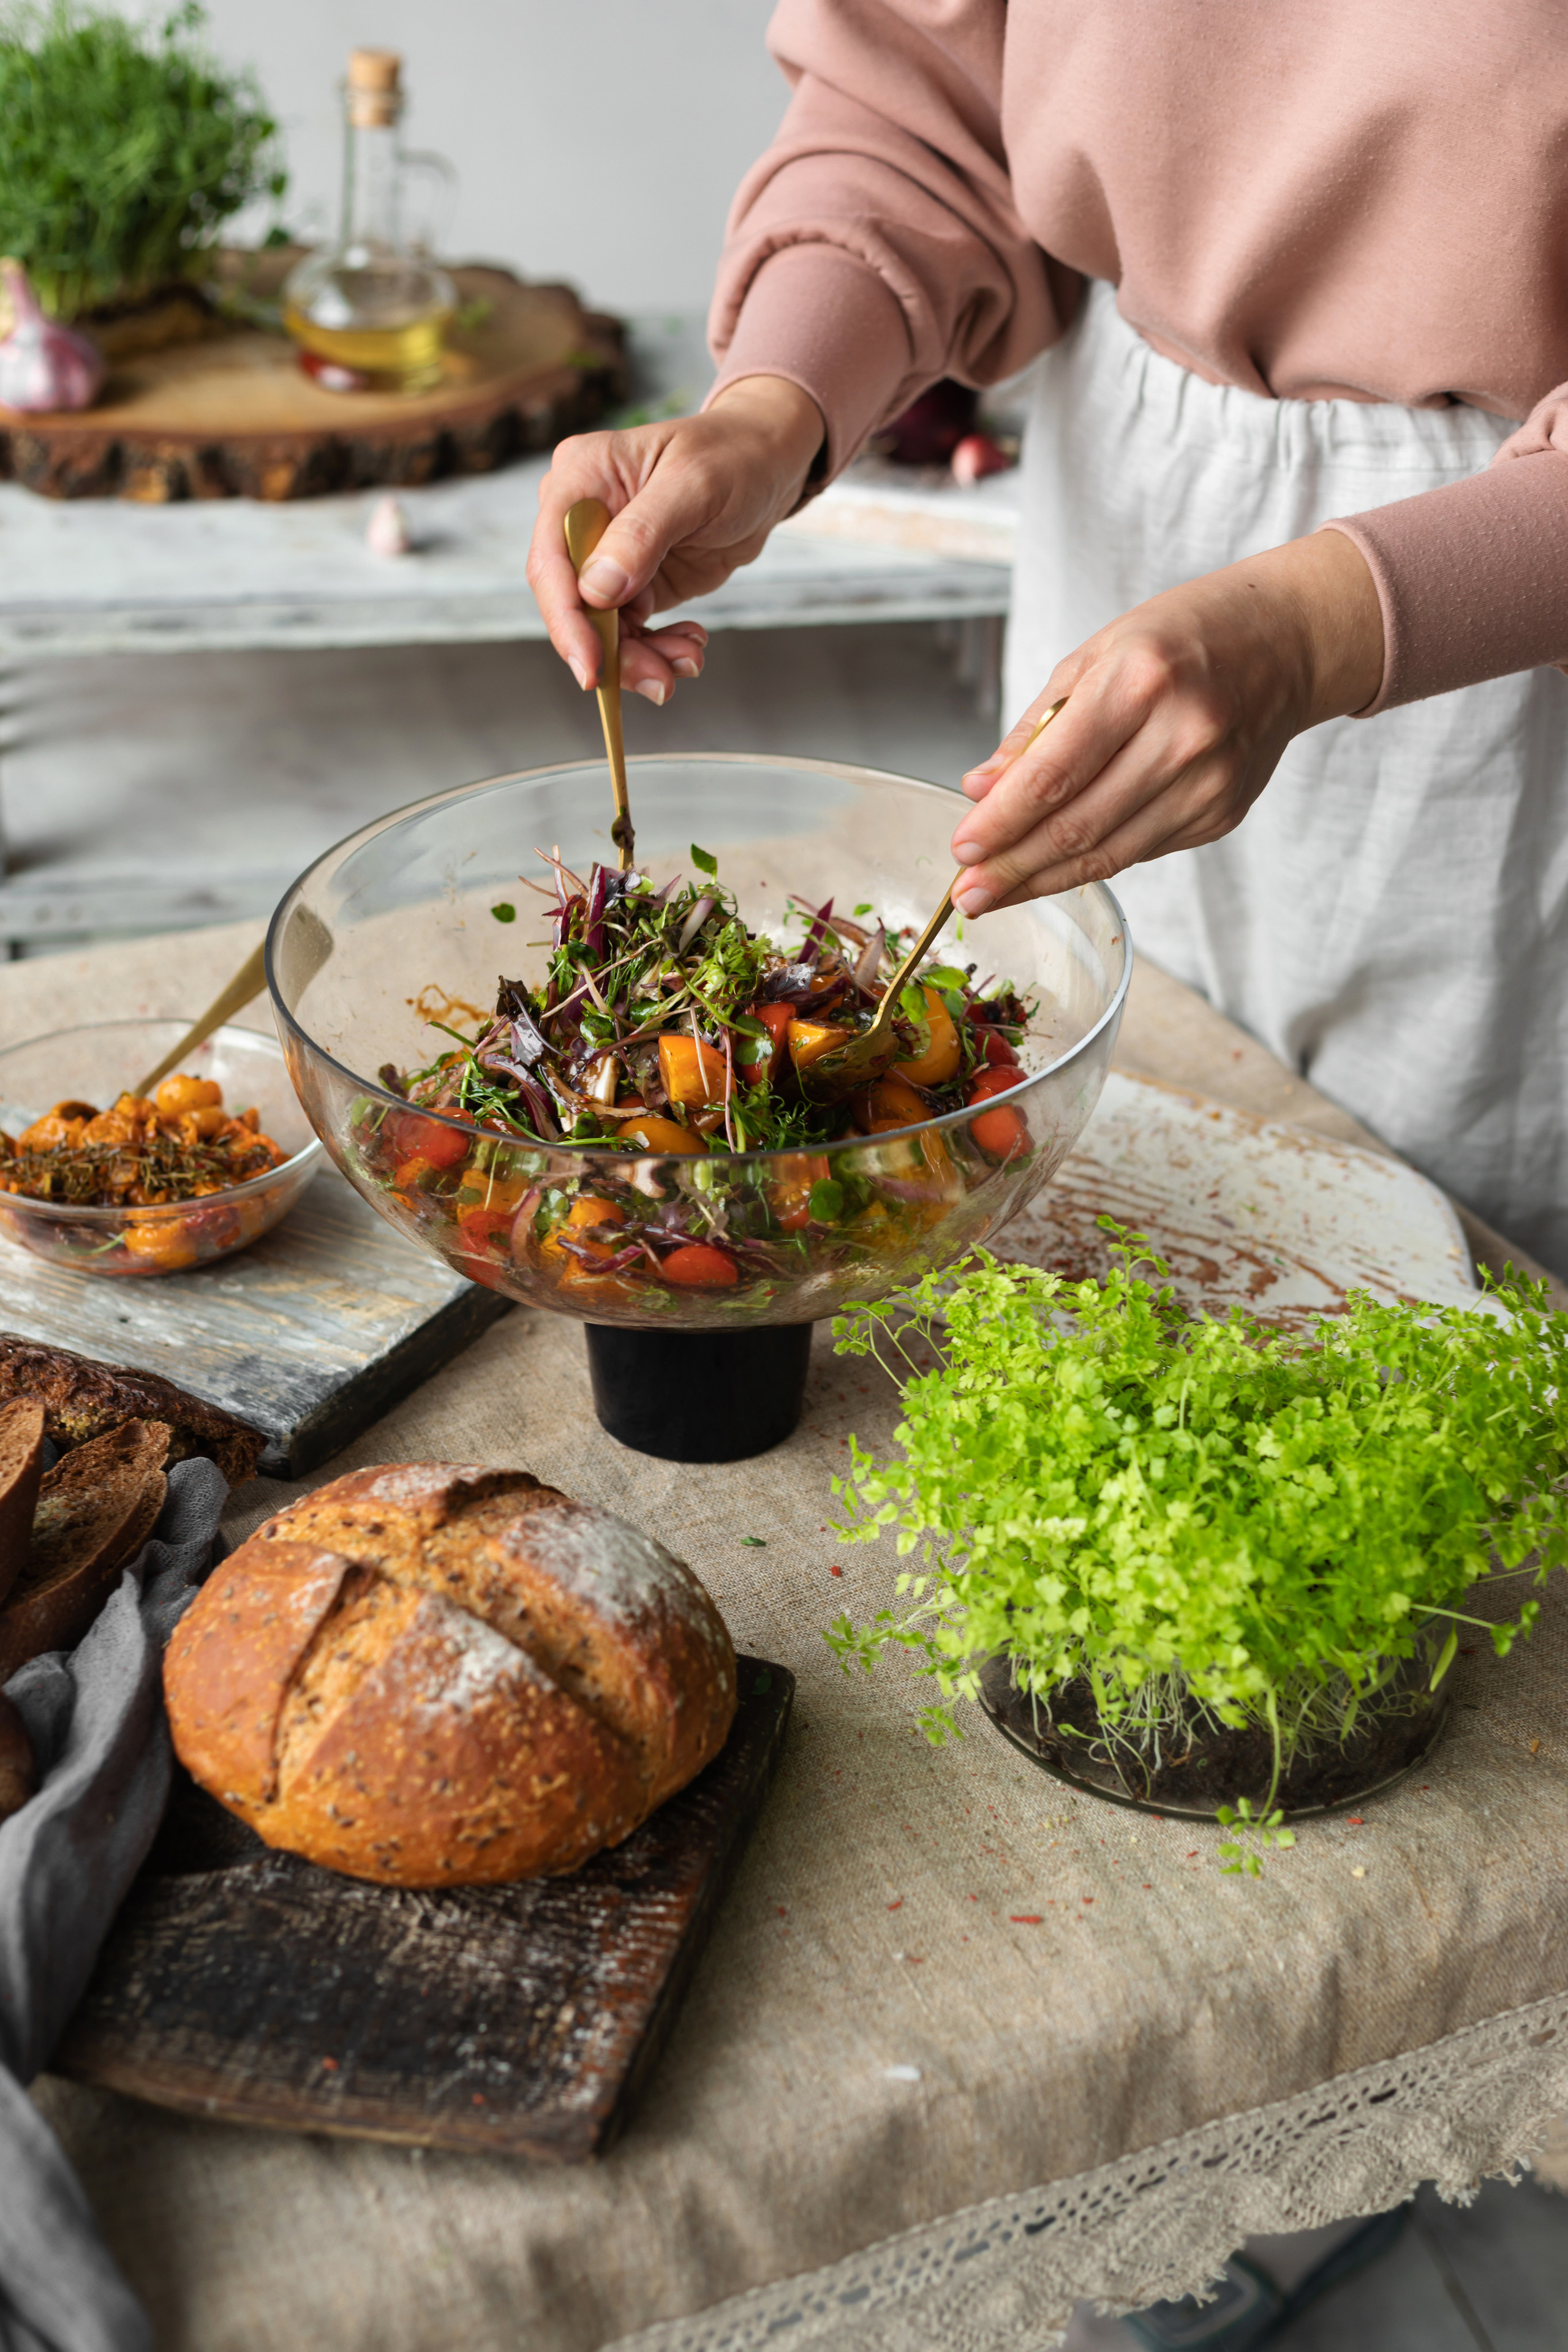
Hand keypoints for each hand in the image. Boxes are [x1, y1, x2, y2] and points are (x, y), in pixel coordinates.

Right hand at [527, 375, 825, 703]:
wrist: (766, 465)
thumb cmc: (732, 455)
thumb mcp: (694, 486)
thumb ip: (642, 535)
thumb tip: (596, 588)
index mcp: (580, 478)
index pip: (551, 559)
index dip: (567, 619)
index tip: (591, 667)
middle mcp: (582, 519)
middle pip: (572, 604)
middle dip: (612, 651)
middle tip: (659, 681)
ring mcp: (605, 555)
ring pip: (602, 629)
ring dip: (642, 658)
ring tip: (689, 661)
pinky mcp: (632, 583)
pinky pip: (630, 632)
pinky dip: (657, 650)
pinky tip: (690, 645)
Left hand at [949, 531, 1384, 913]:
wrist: (1284, 643)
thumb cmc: (1181, 639)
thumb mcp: (1096, 655)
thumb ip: (1036, 728)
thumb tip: (980, 790)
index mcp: (1140, 682)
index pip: (1052, 775)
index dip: (1001, 822)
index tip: (962, 849)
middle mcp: (1182, 736)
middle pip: (1078, 826)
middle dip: (1013, 867)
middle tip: (967, 894)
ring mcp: (1209, 782)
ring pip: (1109, 854)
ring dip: (1045, 880)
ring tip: (996, 894)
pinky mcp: (1222, 814)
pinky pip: (1140, 851)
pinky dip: (1092, 863)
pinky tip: (1054, 869)